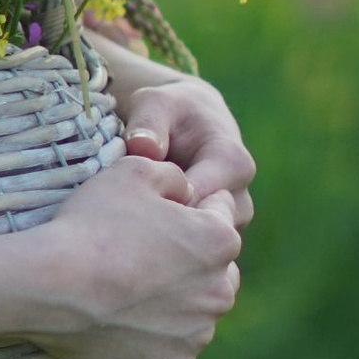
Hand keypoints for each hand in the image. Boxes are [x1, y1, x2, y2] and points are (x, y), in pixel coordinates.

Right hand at [20, 153, 243, 358]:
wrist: (49, 287)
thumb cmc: (89, 224)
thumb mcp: (132, 171)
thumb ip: (172, 174)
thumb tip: (185, 188)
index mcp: (220, 241)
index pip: (218, 216)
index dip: (185, 211)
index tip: (150, 219)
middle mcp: (221, 291)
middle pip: (214, 272)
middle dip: (189, 264)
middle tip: (139, 259)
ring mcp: (198, 334)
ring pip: (196, 314)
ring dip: (174, 305)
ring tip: (127, 295)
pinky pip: (172, 351)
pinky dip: (154, 341)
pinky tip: (121, 325)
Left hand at [112, 69, 255, 237]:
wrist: (184, 122)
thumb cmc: (168, 110)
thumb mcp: (155, 103)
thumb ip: (149, 122)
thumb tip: (144, 148)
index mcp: (232, 163)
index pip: (201, 199)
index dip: (162, 205)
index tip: (125, 208)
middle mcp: (238, 196)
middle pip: (203, 230)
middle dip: (164, 231)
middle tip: (120, 229)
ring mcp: (230, 220)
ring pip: (200, 247)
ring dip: (165, 245)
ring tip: (126, 235)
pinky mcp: (214, 235)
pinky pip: (194, 255)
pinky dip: (167, 252)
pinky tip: (135, 244)